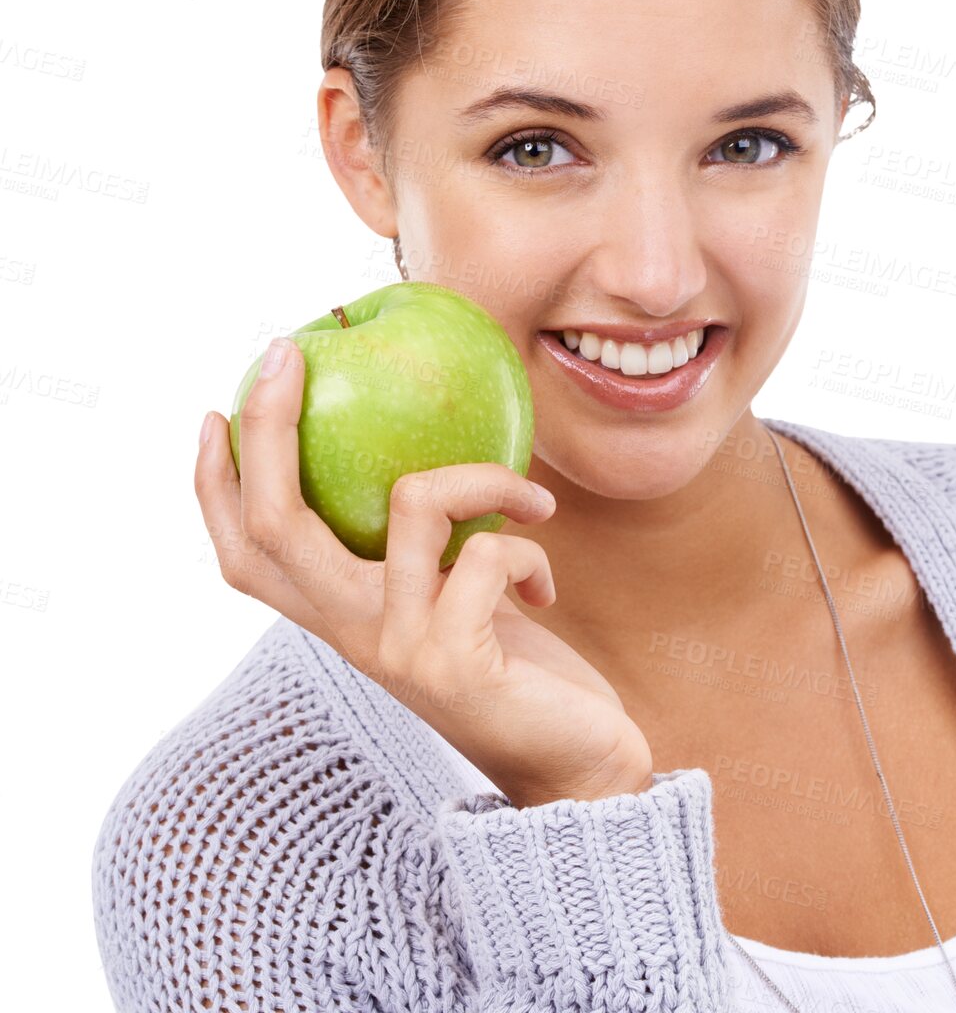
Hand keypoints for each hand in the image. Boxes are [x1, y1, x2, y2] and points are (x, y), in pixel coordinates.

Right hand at [194, 336, 652, 805]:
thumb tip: (424, 445)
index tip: (218, 407)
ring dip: (485, 478)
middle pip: (277, 522)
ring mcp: (398, 648)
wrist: (572, 769)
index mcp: (341, 619)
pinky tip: (546, 588)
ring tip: (530, 500)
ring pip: (412, 502)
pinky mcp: (455, 659)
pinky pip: (491, 550)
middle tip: (290, 354)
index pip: (245, 552)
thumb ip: (422, 548)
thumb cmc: (518, 669)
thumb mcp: (453, 596)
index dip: (216, 483)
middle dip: (273, 426)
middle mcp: (352, 635)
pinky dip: (532, 548)